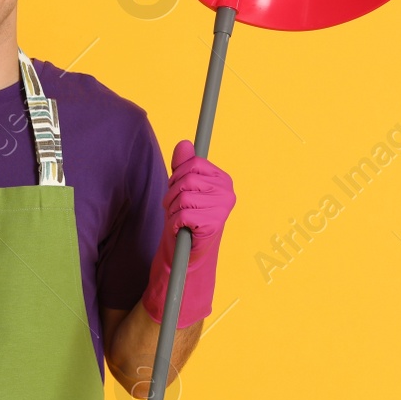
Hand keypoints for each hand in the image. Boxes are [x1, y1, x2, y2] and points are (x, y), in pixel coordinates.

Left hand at [143, 141, 235, 328]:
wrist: (185, 256)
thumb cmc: (184, 221)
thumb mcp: (180, 189)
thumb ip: (182, 167)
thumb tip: (183, 143)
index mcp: (222, 180)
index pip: (192, 163)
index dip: (177, 177)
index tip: (179, 192)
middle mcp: (227, 192)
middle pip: (186, 178)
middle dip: (172, 194)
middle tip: (177, 210)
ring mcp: (222, 208)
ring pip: (183, 195)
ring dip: (173, 210)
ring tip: (180, 221)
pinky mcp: (214, 224)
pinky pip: (183, 214)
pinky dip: (175, 223)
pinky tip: (182, 231)